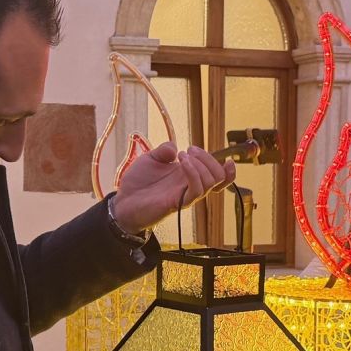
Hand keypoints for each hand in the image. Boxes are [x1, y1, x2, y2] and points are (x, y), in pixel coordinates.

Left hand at [112, 143, 235, 233]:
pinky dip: (193, 172)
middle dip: (210, 159)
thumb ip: (164, 150)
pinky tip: (180, 162)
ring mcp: (185, 195)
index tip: (225, 157)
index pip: (217, 175)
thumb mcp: (150, 158)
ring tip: (182, 156)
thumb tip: (176, 147)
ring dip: (201, 164)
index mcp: (188, 176)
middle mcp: (190, 186)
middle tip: (189, 150)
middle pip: (219, 177)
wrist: (123, 201)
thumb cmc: (137, 183)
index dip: (227, 168)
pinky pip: (196, 190)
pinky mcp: (178, 203)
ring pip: (211, 182)